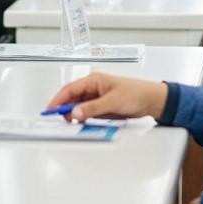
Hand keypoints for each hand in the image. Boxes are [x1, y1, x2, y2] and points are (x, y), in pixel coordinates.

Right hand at [45, 73, 167, 121]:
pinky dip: (83, 118)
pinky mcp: (102, 106)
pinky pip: (88, 112)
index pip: (70, 89)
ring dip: (74, 114)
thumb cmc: (135, 93)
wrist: (151, 100)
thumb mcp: (112, 101)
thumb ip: (92, 108)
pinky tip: (82, 123)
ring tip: (70, 123)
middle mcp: (93, 88)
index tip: (50, 110)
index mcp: (93, 80)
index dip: (58, 100)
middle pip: (72, 98)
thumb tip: (75, 112)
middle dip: (65, 109)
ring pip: (79, 106)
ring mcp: (97, 97)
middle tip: (59, 120)